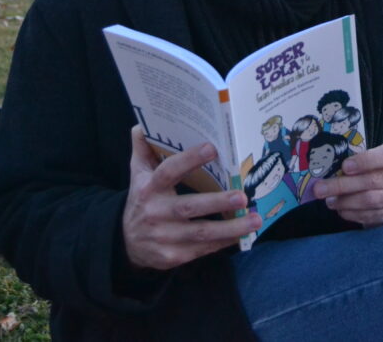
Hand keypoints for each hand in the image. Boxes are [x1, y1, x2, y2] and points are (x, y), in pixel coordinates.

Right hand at [122, 126, 261, 270]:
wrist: (126, 243)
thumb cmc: (142, 201)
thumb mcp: (138, 175)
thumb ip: (142, 150)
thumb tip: (141, 125)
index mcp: (148, 188)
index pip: (169, 172)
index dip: (189, 160)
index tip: (212, 148)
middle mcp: (155, 213)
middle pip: (189, 207)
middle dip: (218, 202)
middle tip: (243, 196)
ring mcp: (164, 237)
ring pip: (201, 233)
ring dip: (231, 227)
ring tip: (255, 220)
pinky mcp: (173, 256)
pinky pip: (204, 248)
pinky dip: (225, 242)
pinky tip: (244, 234)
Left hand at [312, 143, 382, 227]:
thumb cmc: (375, 172)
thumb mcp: (370, 161)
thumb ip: (355, 162)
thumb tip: (326, 167)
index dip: (365, 161)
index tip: (344, 167)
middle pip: (372, 181)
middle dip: (342, 186)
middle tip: (320, 189)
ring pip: (369, 201)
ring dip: (345, 202)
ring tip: (329, 201)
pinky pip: (369, 215)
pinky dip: (351, 213)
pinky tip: (340, 209)